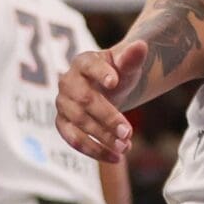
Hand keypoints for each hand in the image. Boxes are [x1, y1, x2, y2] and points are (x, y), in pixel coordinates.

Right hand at [57, 38, 145, 163]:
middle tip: (128, 132)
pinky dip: (93, 150)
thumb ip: (132, 58)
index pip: (89, 66)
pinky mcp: (62, 123)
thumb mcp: (128, 66)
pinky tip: (115, 158)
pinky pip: (72, 139)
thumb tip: (141, 45)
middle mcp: (67, 82)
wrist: (108, 88)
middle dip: (107, 118)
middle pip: (84, 100)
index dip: (100, 73)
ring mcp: (62, 104)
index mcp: (83, 62)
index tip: (114, 82)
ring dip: (101, 138)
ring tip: (125, 148)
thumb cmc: (119, 74)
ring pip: (78, 123)